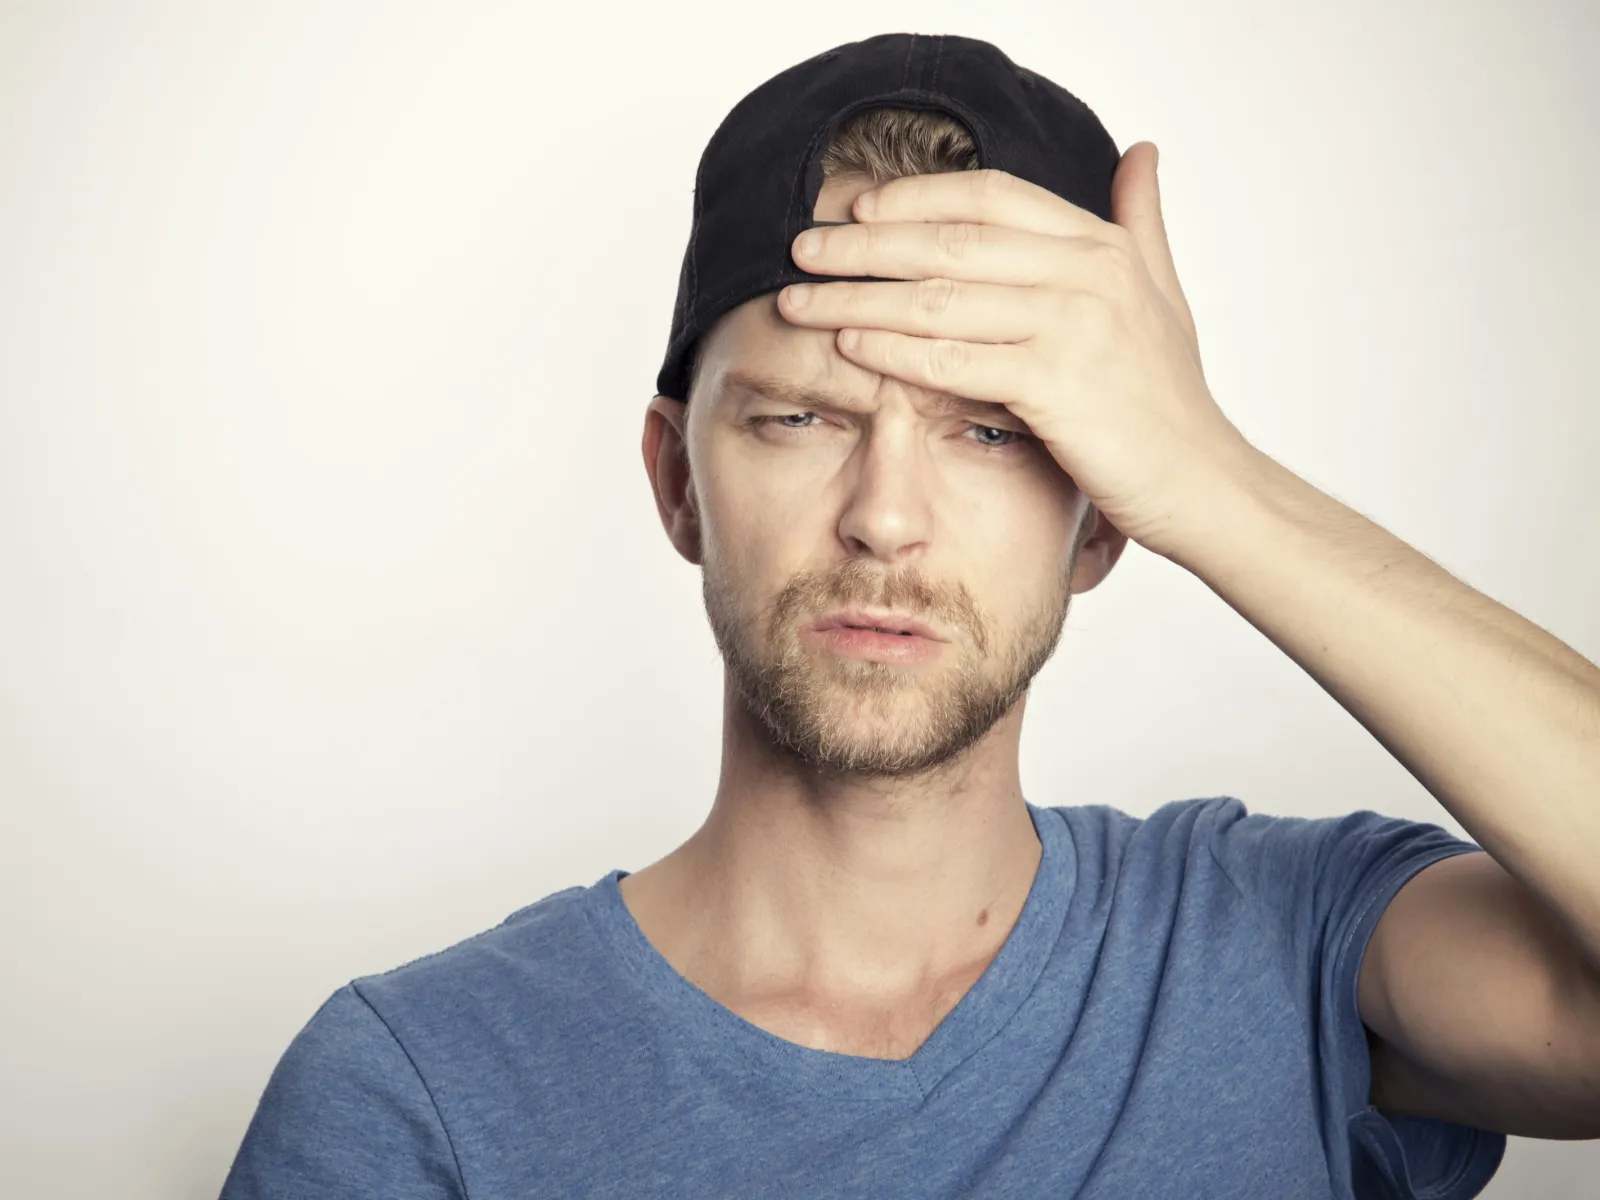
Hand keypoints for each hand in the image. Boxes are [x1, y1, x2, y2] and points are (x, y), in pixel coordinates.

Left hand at [777, 143, 1259, 558]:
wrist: (1203, 481)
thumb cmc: (1170, 398)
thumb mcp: (1162, 294)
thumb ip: (1141, 223)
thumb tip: (1141, 151)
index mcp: (1101, 244)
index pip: (989, 196)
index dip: (914, 197)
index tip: (855, 208)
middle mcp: (1087, 273)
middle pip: (948, 241)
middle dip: (863, 244)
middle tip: (800, 248)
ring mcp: (1073, 327)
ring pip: (937, 299)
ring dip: (857, 297)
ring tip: (798, 300)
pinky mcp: (1056, 386)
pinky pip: (953, 360)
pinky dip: (892, 351)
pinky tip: (846, 346)